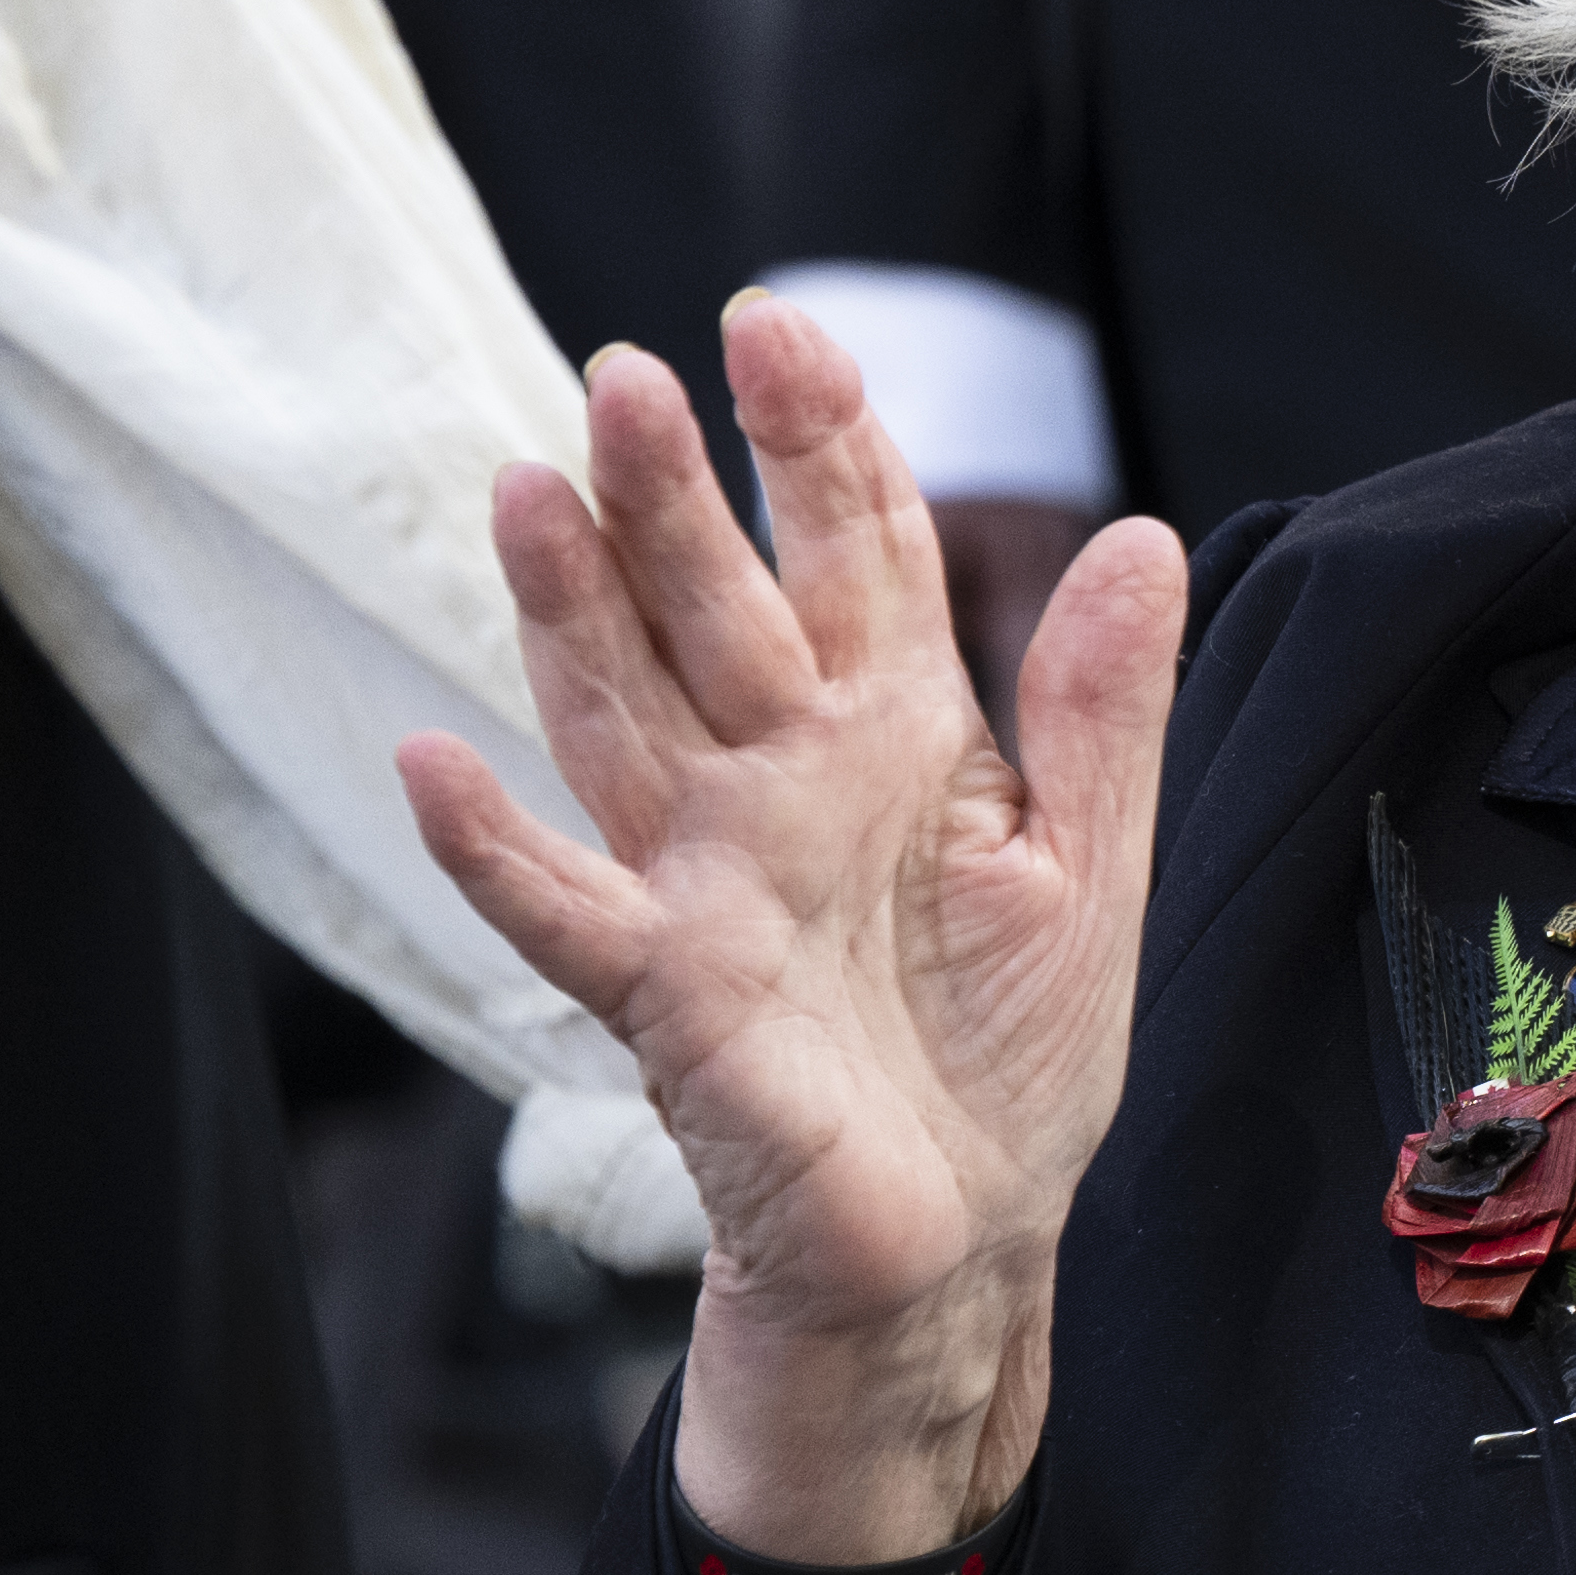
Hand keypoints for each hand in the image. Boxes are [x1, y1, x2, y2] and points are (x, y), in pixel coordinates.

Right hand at [399, 292, 1187, 1564]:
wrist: (962, 1246)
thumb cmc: (1007, 1061)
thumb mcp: (1092, 869)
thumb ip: (1103, 710)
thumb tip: (1146, 536)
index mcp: (893, 731)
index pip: (848, 551)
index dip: (814, 442)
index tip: (777, 328)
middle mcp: (781, 778)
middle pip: (713, 605)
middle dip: (671, 493)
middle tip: (627, 373)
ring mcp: (709, 874)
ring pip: (620, 715)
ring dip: (567, 614)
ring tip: (524, 492)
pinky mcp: (668, 989)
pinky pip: (564, 909)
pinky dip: (491, 847)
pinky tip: (429, 764)